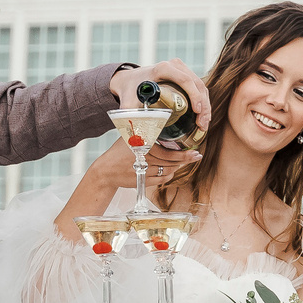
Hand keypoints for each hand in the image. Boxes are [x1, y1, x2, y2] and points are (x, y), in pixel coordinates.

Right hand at [83, 134, 197, 188]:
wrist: (106, 170)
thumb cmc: (119, 151)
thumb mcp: (129, 136)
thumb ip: (144, 131)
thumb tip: (160, 121)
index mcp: (141, 143)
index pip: (167, 150)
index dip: (182, 152)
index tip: (193, 151)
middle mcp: (143, 157)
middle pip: (170, 161)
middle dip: (185, 159)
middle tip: (196, 156)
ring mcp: (143, 170)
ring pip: (168, 170)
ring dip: (177, 166)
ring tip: (184, 161)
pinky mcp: (142, 181)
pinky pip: (162, 179)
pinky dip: (169, 175)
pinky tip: (172, 170)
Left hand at [111, 59, 211, 130]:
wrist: (128, 80)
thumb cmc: (129, 92)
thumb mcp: (128, 105)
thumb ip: (130, 120)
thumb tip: (137, 141)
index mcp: (162, 68)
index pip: (185, 80)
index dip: (194, 96)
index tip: (197, 112)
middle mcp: (174, 65)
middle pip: (197, 84)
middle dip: (203, 106)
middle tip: (202, 125)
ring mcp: (181, 68)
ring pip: (201, 86)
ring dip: (206, 105)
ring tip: (203, 124)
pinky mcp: (185, 73)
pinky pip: (199, 86)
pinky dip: (204, 101)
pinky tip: (203, 116)